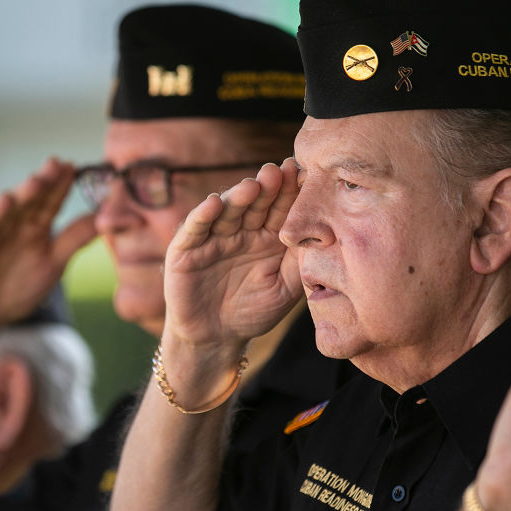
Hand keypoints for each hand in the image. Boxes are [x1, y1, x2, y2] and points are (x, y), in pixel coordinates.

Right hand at [0, 158, 96, 336]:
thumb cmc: (16, 290)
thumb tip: (105, 219)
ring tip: (39, 179)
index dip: (62, 187)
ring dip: (22, 194)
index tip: (77, 168)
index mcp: (32, 228)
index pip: (49, 203)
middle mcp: (11, 225)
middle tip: (60, 164)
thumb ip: (75, 239)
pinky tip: (5, 201)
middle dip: (44, 182)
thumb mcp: (54, 263)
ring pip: (7, 210)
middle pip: (30, 201)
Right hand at [163, 159, 302, 348]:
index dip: (291, 191)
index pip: (281, 208)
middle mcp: (241, 230)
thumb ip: (299, 262)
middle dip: (268, 187)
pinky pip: (195, 228)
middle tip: (281, 171)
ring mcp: (214, 236)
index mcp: (268, 236)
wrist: (216, 339)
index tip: (305, 173)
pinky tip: (215, 203)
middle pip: (256, 203)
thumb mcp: (285, 288)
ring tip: (252, 186)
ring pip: (227, 210)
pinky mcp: (186, 248)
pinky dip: (203, 215)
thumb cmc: (254, 312)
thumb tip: (324, 232)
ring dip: (239, 196)